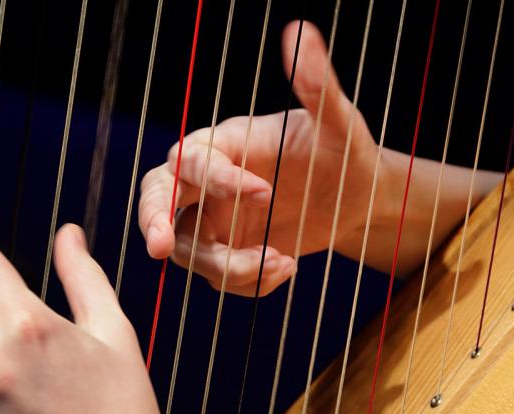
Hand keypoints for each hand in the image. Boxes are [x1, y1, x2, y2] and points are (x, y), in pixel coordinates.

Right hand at [139, 20, 380, 296]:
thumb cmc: (347, 152)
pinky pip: (218, 278)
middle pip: (157, 196)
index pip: (193, 159)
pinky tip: (288, 269)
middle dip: (153, 220)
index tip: (267, 193)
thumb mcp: (339, 122)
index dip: (219, 180)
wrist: (360, 199)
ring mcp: (212, 219)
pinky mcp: (226, 252)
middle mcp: (207, 181)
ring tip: (284, 264)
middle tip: (158, 247)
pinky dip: (251, 283)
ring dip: (230, 267)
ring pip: (189, 251)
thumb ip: (317, 83)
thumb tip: (300, 31)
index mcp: (224, 142)